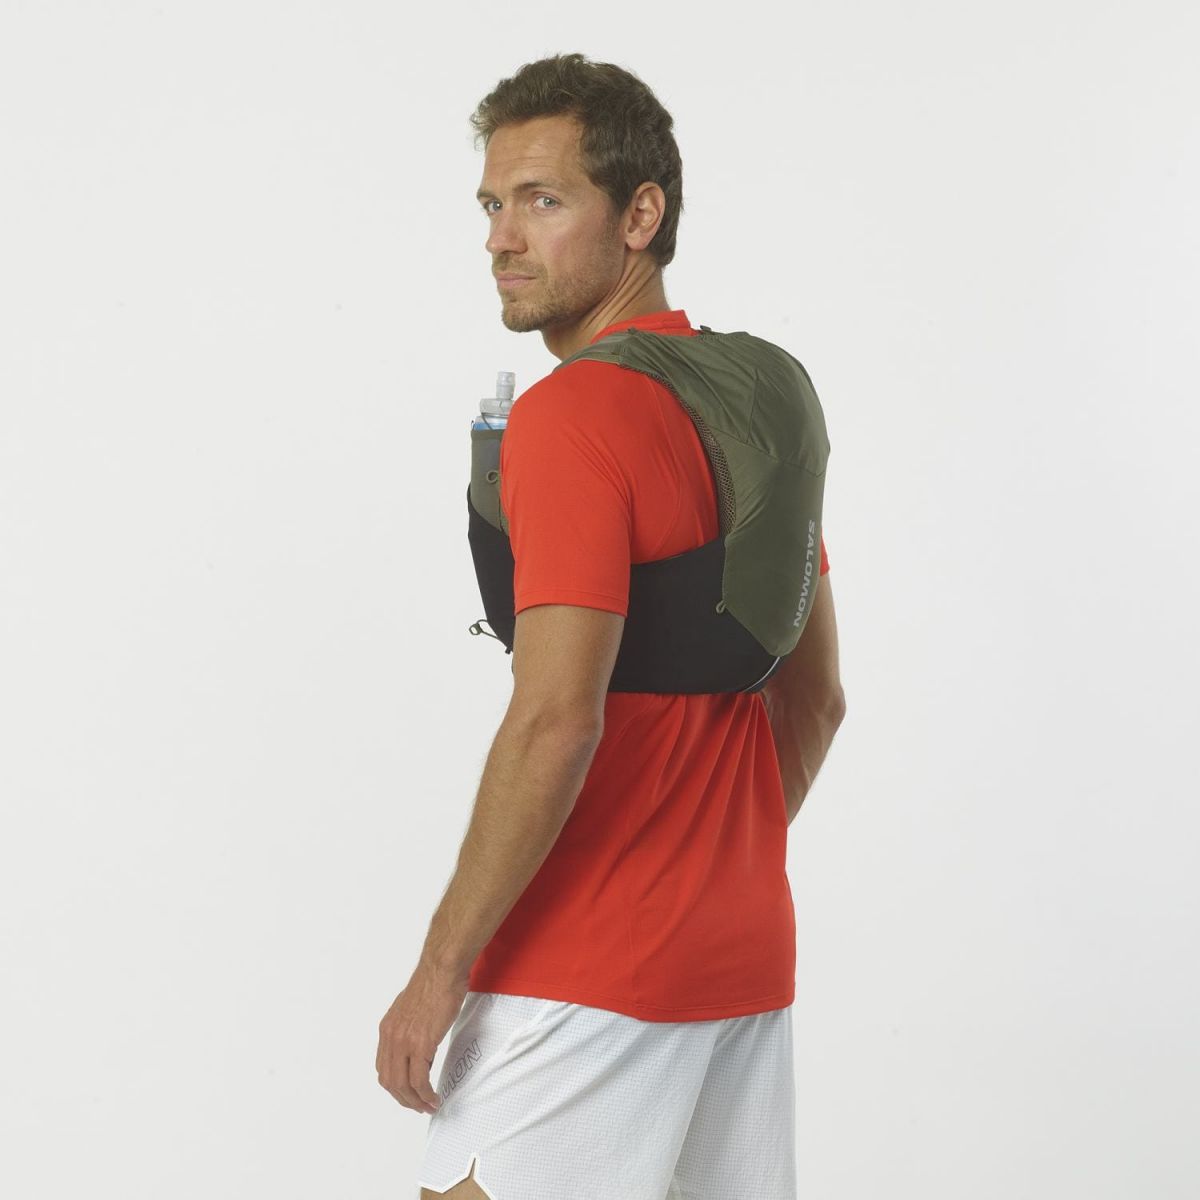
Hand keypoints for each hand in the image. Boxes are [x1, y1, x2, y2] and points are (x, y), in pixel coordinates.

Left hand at [376, 959, 469, 1113]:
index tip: (409, 1094)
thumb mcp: (412, 1008)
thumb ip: (410, 1028)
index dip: (396, 1087)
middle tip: (419, 1106)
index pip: (384, 1069)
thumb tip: (419, 1047)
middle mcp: (391, 1037)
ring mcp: (404, 1041)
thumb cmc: (434, 982)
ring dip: (416, 1101)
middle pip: (390, 1082)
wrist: (442, 969)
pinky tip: (434, 1097)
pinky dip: (426, 1094)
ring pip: (403, 1085)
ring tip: (429, 1106)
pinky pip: (419, 1079)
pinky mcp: (421, 1043)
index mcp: (387, 1029)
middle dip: (405, 1099)